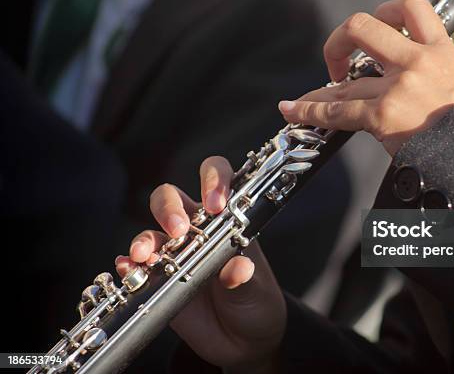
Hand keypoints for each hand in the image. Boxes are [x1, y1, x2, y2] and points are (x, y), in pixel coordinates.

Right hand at [115, 157, 285, 372]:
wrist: (242, 342)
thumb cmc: (255, 303)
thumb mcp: (256, 289)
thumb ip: (246, 278)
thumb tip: (237, 268)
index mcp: (226, 221)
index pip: (217, 180)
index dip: (214, 179)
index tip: (216, 202)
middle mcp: (197, 231)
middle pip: (170, 198)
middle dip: (168, 208)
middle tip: (178, 229)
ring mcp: (174, 254)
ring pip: (148, 232)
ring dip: (143, 240)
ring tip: (146, 256)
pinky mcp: (157, 280)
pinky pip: (135, 266)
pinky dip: (129, 266)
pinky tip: (130, 271)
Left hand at [278, 0, 453, 155]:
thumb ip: (430, 69)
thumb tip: (399, 71)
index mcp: (440, 49)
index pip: (410, 7)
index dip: (384, 11)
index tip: (373, 28)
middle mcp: (418, 61)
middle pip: (363, 26)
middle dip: (340, 40)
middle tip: (338, 61)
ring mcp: (399, 87)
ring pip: (344, 81)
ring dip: (319, 91)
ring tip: (302, 101)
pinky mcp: (383, 115)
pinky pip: (336, 111)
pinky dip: (309, 111)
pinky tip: (294, 110)